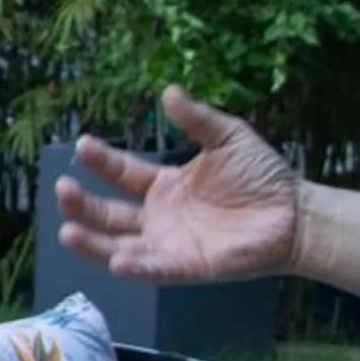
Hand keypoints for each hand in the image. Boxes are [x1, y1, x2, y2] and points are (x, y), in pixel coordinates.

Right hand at [54, 86, 302, 285]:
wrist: (297, 213)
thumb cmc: (263, 177)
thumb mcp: (228, 138)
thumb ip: (197, 119)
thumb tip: (168, 90)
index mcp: (164, 186)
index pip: (122, 174)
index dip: (101, 161)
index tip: (82, 145)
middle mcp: (158, 217)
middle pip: (108, 214)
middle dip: (81, 204)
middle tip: (62, 189)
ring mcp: (169, 244)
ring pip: (118, 246)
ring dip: (91, 241)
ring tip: (66, 230)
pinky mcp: (187, 267)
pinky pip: (154, 270)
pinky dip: (134, 268)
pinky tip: (115, 260)